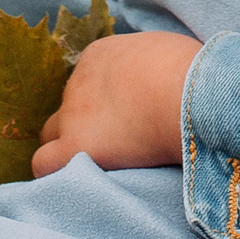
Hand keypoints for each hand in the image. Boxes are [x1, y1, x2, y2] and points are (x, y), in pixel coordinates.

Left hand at [33, 32, 200, 176]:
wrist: (190, 95)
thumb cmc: (195, 75)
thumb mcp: (168, 55)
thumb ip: (151, 66)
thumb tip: (160, 80)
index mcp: (100, 55)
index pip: (89, 82)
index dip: (106, 103)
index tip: (129, 116)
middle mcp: (78, 81)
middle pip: (70, 107)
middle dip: (89, 123)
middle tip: (119, 141)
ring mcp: (73, 114)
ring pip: (52, 134)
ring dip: (70, 146)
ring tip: (101, 164)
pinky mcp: (75, 146)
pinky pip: (44, 163)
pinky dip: (55, 171)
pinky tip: (76, 183)